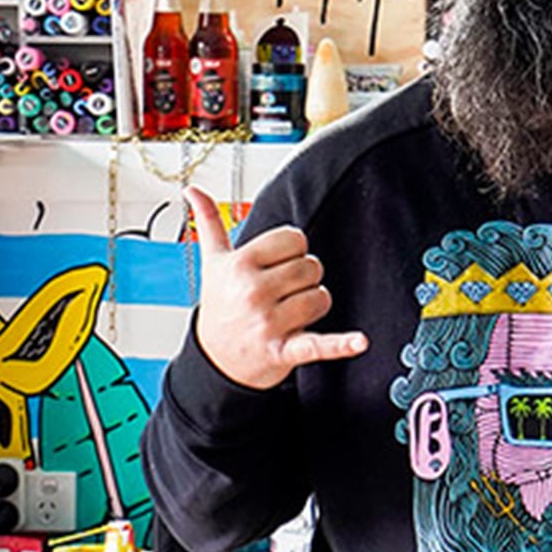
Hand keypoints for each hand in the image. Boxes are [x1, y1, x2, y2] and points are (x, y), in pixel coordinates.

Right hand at [186, 186, 367, 389]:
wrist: (216, 361)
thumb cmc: (220, 307)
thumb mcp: (213, 264)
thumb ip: (208, 223)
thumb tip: (193, 190)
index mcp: (239, 265)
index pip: (295, 239)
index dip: (292, 252)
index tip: (276, 266)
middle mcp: (252, 292)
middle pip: (312, 266)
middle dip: (303, 279)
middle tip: (282, 293)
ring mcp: (268, 322)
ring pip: (321, 297)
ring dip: (313, 306)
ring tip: (289, 314)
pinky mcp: (284, 351)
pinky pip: (319, 344)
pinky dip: (341, 345)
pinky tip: (359, 342)